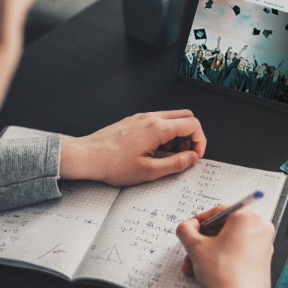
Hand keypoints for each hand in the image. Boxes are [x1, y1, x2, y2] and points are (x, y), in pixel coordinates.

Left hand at [60, 110, 205, 185]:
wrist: (87, 156)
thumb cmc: (112, 165)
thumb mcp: (149, 171)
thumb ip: (176, 164)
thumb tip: (192, 158)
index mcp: (157, 128)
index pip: (193, 125)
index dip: (200, 141)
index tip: (195, 156)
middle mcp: (151, 118)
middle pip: (185, 117)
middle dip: (191, 135)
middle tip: (184, 154)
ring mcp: (141, 117)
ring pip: (171, 118)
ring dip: (177, 135)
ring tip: (167, 155)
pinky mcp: (133, 120)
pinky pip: (157, 121)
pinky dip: (163, 133)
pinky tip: (153, 150)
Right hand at [176, 205, 273, 287]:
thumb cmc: (224, 274)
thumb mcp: (196, 247)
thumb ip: (186, 231)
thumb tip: (186, 226)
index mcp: (246, 216)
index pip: (217, 212)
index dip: (198, 221)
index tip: (189, 229)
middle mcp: (259, 227)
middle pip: (224, 228)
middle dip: (202, 241)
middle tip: (190, 249)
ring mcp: (263, 244)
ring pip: (229, 242)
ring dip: (208, 252)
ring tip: (192, 265)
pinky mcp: (262, 260)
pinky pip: (237, 253)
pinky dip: (221, 259)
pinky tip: (204, 271)